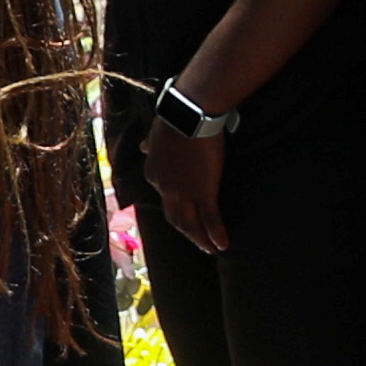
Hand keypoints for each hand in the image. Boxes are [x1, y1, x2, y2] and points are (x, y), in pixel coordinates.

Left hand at [142, 112, 230, 253]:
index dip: (176, 207)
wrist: (188, 115)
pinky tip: (223, 245)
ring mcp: (183, 194)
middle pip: (176, 218)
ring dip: (200, 239)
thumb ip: (150, 145)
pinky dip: (215, 234)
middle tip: (198, 242)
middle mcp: (164, 189)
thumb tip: (142, 147)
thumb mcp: (156, 135)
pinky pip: (209, 219)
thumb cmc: (174, 119)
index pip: (164, 196)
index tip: (186, 212)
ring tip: (210, 249)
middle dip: (187, 232)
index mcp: (153, 174)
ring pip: (190, 224)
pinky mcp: (203, 193)